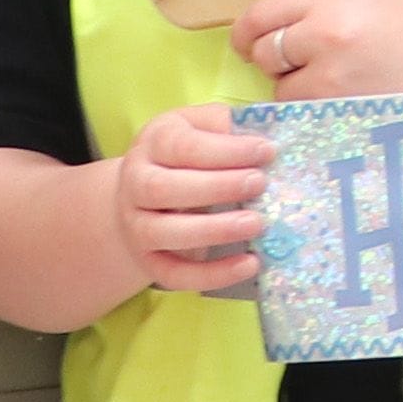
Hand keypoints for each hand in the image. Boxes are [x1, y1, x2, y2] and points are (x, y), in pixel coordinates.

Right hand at [109, 103, 273, 294]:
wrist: (144, 194)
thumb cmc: (188, 155)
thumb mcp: (202, 127)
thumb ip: (227, 126)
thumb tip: (262, 134)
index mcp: (153, 142)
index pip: (183, 146)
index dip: (226, 150)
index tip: (267, 151)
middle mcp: (136, 183)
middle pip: (163, 189)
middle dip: (216, 187)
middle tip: (260, 184)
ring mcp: (137, 225)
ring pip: (165, 232)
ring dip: (214, 230)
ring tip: (257, 224)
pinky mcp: (148, 261)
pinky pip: (175, 275)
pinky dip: (213, 274)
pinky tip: (250, 264)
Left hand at [225, 0, 402, 99]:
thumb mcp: (384, 1)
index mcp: (336, 1)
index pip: (264, 11)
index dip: (248, 28)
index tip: (248, 39)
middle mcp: (325, 37)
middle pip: (264, 49)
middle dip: (272, 58)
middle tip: (297, 63)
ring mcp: (329, 81)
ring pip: (279, 88)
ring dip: (294, 88)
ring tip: (332, 86)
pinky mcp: (334, 116)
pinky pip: (302, 114)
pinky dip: (311, 112)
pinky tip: (338, 105)